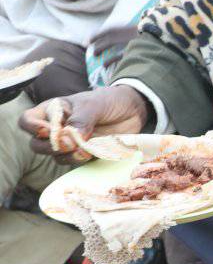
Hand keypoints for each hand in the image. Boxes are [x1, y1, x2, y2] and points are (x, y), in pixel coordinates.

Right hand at [19, 85, 146, 156]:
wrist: (132, 109)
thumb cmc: (107, 101)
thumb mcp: (92, 105)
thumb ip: (80, 121)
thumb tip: (68, 142)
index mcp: (52, 111)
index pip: (28, 121)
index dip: (33, 128)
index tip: (49, 131)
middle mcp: (57, 128)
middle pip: (36, 144)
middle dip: (49, 147)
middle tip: (67, 144)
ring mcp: (70, 143)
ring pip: (55, 156)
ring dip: (67, 156)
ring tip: (84, 150)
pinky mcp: (84, 153)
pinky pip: (75, 162)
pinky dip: (81, 160)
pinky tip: (91, 153)